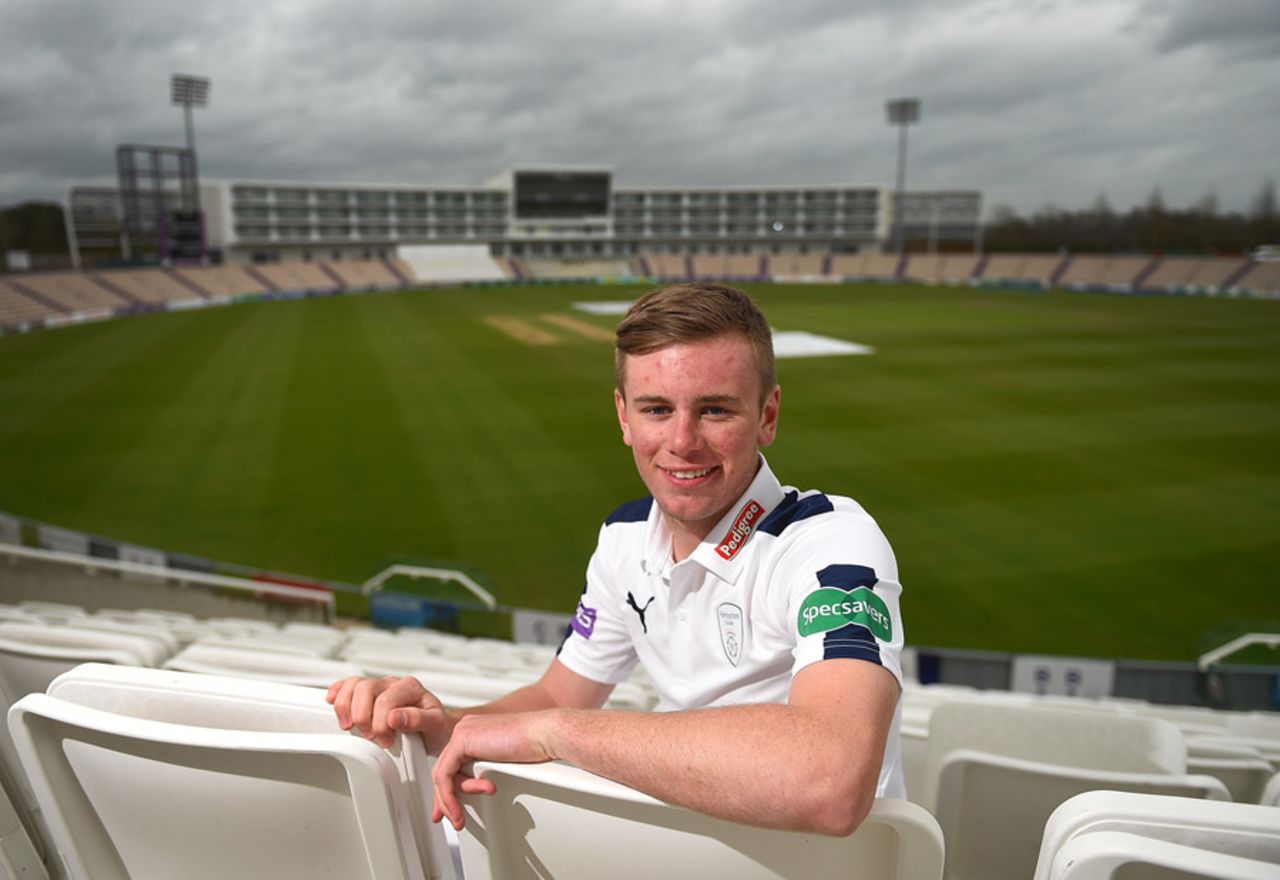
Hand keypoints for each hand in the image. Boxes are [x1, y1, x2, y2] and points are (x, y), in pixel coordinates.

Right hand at [326, 675, 452, 751]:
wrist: (435, 728)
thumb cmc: (435, 726)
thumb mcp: (435, 725)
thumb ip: (418, 719)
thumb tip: (395, 717)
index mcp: (411, 687)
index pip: (386, 699)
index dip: (381, 723)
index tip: (385, 740)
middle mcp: (393, 683)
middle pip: (366, 688)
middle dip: (362, 716)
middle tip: (370, 736)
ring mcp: (379, 686)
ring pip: (353, 684)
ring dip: (346, 707)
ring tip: (350, 726)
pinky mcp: (367, 693)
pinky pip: (347, 684)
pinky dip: (337, 692)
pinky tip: (332, 701)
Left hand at [430, 711, 558, 829]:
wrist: (546, 734)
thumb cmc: (536, 746)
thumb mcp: (503, 763)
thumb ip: (485, 770)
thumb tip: (478, 786)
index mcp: (475, 732)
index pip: (452, 764)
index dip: (449, 790)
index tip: (451, 809)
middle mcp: (466, 729)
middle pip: (444, 769)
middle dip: (445, 799)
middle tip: (452, 818)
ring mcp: (463, 732)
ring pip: (442, 774)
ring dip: (450, 801)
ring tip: (461, 817)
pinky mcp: (463, 739)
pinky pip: (445, 775)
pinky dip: (450, 796)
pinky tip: (459, 809)